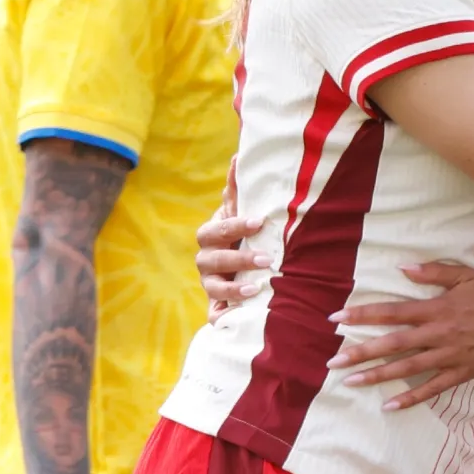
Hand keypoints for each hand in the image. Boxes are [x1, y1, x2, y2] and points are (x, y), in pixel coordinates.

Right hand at [197, 158, 265, 318]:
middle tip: (266, 259)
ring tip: (256, 289)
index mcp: (211, 236)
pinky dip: (223, 317)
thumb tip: (239, 155)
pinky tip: (235, 318)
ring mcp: (210, 283)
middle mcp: (207, 260)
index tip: (260, 222)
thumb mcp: (238, 213)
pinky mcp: (216, 306)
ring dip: (233, 289)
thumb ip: (237, 189)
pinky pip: (215, 314)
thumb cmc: (241, 234)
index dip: (236, 226)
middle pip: (212, 260)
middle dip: (238, 259)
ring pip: (213, 287)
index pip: (217, 229)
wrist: (236, 267)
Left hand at [324, 263, 473, 410]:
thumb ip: (434, 272)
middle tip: (332, 361)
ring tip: (350, 382)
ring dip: (376, 376)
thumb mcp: (466, 275)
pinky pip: (432, 388)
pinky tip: (389, 405)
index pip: (392, 312)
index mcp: (437, 308)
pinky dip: (411, 398)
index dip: (362, 315)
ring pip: (407, 369)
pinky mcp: (462, 372)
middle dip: (360, 352)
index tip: (336, 319)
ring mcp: (450, 356)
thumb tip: (403, 268)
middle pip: (392, 344)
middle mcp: (439, 333)